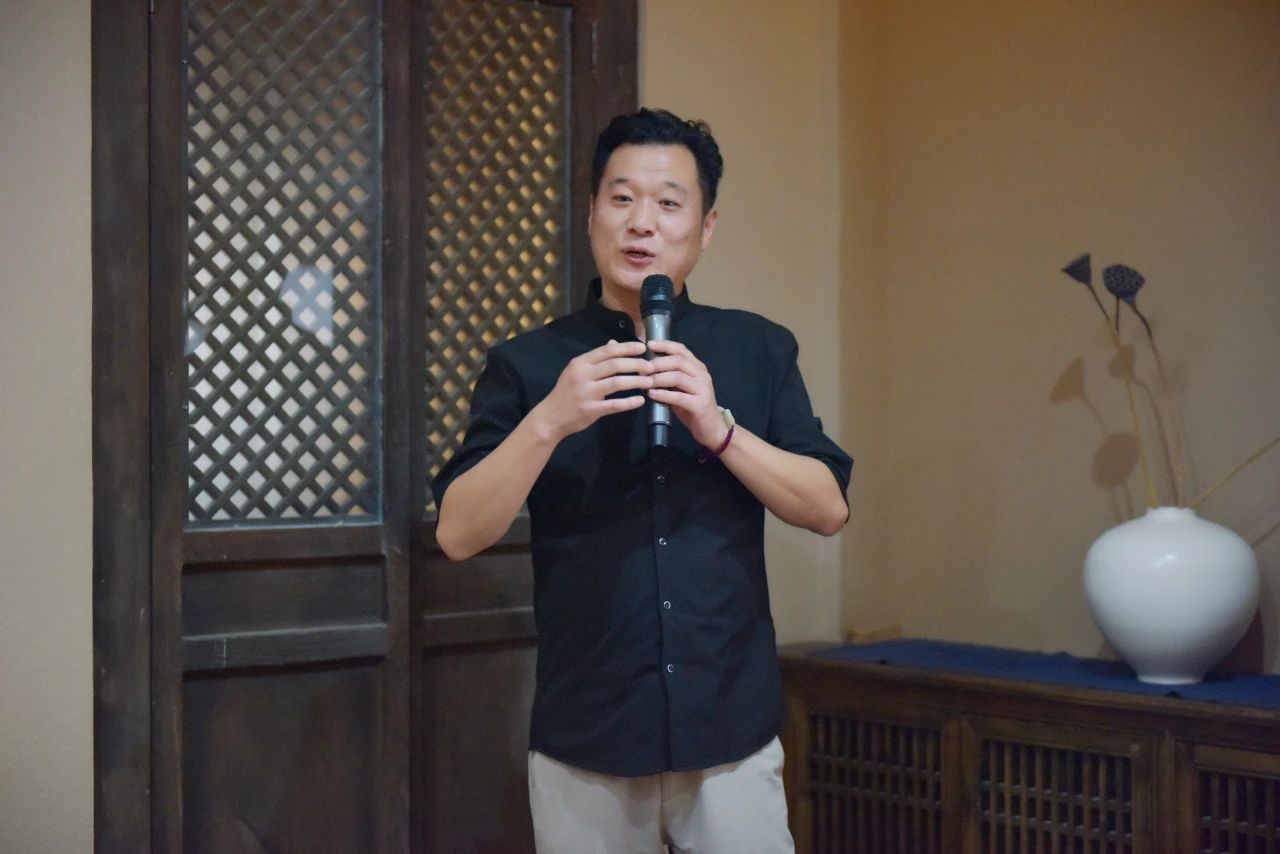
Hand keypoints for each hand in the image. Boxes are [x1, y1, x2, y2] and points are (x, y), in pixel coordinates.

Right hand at [530, 340, 652, 440]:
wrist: (550, 417)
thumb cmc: (565, 393)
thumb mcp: (576, 371)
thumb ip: (595, 359)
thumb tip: (613, 343)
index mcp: (580, 363)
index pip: (607, 351)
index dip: (627, 348)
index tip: (643, 348)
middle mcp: (583, 375)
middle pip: (615, 365)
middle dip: (636, 364)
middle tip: (651, 367)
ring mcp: (587, 393)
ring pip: (617, 383)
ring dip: (636, 381)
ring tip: (650, 381)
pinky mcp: (591, 410)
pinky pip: (614, 405)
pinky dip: (629, 402)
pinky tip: (640, 401)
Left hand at [645, 339, 727, 448]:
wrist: (712, 429)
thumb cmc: (693, 408)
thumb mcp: (681, 389)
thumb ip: (670, 378)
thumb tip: (647, 369)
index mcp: (698, 368)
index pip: (681, 350)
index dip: (665, 345)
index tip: (648, 344)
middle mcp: (702, 375)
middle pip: (678, 361)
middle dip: (658, 362)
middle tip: (642, 367)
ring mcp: (703, 389)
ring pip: (678, 377)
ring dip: (658, 378)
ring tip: (644, 381)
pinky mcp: (700, 404)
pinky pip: (679, 397)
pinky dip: (663, 394)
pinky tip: (651, 394)